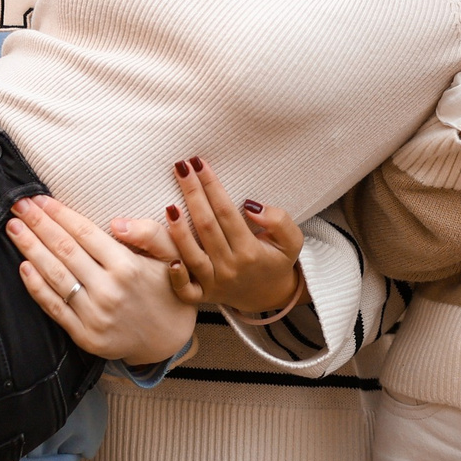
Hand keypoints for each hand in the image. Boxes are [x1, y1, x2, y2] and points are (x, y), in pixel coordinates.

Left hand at [7, 195, 194, 366]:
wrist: (170, 340)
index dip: (59, 214)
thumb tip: (116, 222)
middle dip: (37, 224)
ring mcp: (95, 316)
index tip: (40, 199)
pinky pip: (54, 308)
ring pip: (54, 276)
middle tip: (18, 206)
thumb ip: (150, 233)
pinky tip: (23, 266)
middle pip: (64, 250)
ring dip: (30, 249)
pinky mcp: (85, 336)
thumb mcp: (173, 256)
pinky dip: (36, 287)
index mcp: (128, 267)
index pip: (84, 233)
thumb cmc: (169, 290)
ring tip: (14, 229)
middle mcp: (109, 290)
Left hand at [111, 158, 302, 315]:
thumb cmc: (276, 261)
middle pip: (206, 226)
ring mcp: (214, 283)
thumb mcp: (292, 241)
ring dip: (179, 230)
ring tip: (169, 204)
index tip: (200, 163)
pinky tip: (169, 259)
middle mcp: (230, 266)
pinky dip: (176, 276)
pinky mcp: (202, 295)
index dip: (212, 186)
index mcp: (250, 251)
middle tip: (180, 167)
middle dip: (192, 194)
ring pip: (192, 254)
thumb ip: (279, 221)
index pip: (226, 212)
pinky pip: (185, 290)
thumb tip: (251, 207)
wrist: (269, 297)